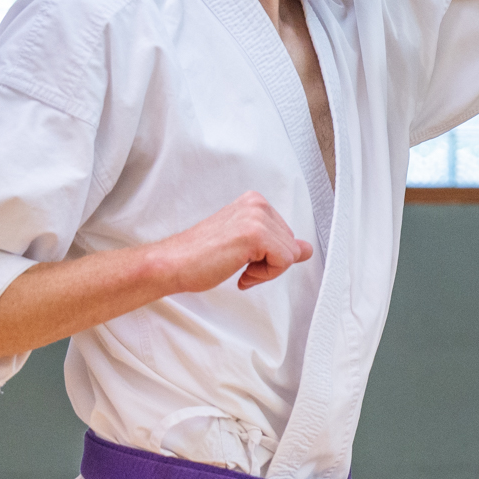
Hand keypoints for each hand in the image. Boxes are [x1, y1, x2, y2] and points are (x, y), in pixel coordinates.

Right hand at [153, 191, 313, 292]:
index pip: (287, 236)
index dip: (269, 256)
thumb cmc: (199, 257)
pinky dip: (264, 275)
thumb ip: (278, 244)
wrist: (172, 264)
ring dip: (266, 271)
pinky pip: (284, 262)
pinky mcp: (255, 234)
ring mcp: (256, 217)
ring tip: (236, 266)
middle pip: (292, 245)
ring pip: (290, 255)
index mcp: (255, 202)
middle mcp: (257, 204)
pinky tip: (240, 272)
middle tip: (238, 264)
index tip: (243, 257)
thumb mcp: (247, 247)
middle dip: (270, 263)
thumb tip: (306, 249)